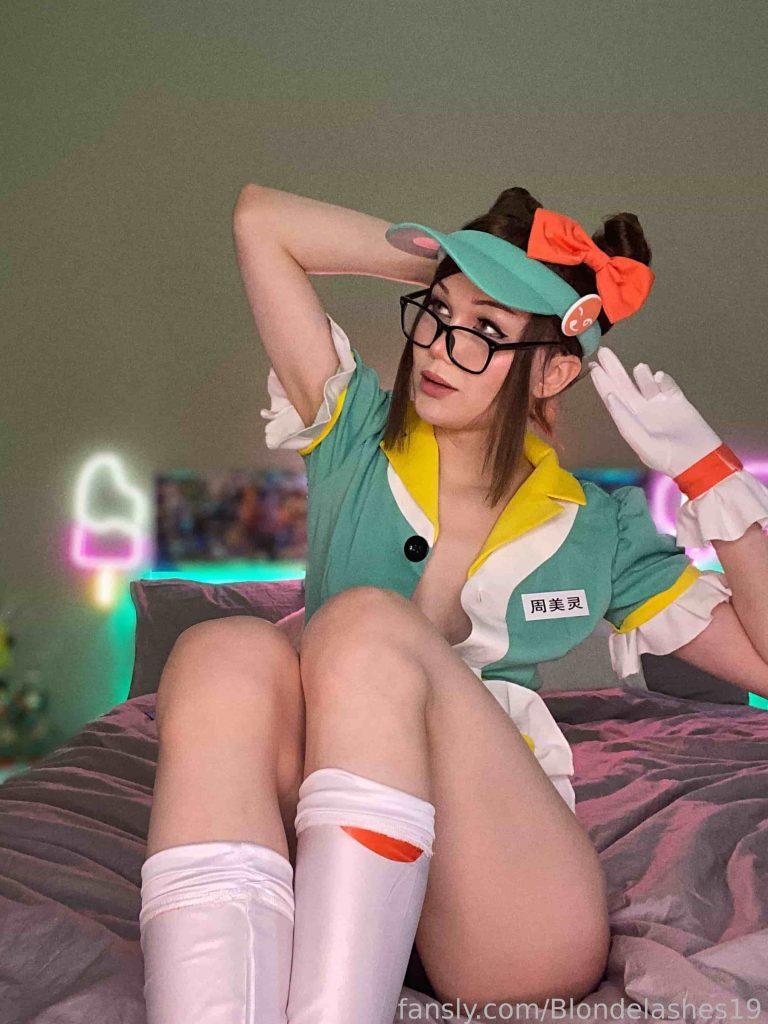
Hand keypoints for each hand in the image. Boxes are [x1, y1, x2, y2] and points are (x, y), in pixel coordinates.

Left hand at [587, 346, 722, 478]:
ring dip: (642, 375)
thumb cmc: (669, 458)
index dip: (603, 383)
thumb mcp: (642, 443)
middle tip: (604, 352)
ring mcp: (660, 404)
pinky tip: (659, 377)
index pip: (612, 398)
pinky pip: (668, 385)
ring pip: (646, 383)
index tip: (594, 367)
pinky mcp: (678, 401)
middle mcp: (642, 411)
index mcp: (630, 421)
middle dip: (614, 369)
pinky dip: (664, 380)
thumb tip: (610, 397)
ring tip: (640, 368)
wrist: (700, 460)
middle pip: (624, 386)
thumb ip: (625, 421)